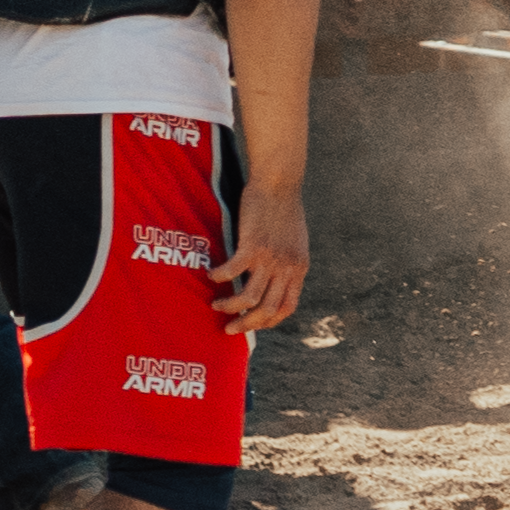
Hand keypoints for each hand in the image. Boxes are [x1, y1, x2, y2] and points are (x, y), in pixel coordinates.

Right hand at [215, 187, 308, 333]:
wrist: (280, 181)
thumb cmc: (284, 207)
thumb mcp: (294, 240)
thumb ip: (286, 261)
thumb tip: (274, 277)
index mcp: (299, 268)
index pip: (287, 307)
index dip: (269, 321)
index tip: (253, 324)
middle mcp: (287, 267)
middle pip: (267, 310)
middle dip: (246, 324)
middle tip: (229, 328)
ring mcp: (270, 258)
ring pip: (248, 298)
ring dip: (229, 307)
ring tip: (215, 305)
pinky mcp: (253, 246)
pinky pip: (232, 273)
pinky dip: (219, 278)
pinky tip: (210, 275)